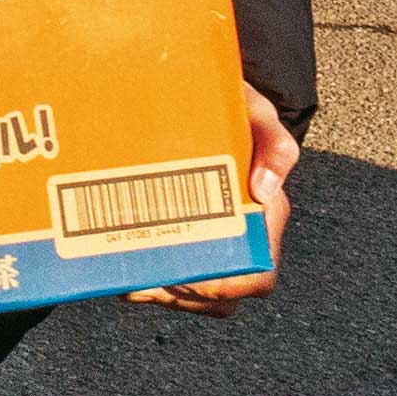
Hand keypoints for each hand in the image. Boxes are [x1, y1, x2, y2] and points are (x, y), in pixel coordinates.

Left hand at [132, 87, 301, 316]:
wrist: (199, 98)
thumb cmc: (235, 109)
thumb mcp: (257, 115)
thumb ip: (274, 143)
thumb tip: (266, 190)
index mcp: (265, 218)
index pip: (257, 275)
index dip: (226, 285)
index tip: (190, 274)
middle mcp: (240, 239)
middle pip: (218, 297)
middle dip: (181, 293)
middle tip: (146, 277)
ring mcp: (211, 245)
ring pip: (191, 296)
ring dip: (159, 291)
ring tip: (129, 275)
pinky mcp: (183, 245)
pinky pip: (168, 284)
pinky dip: (143, 283)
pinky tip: (122, 270)